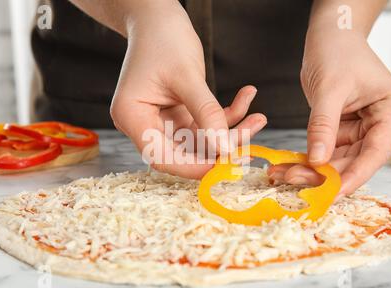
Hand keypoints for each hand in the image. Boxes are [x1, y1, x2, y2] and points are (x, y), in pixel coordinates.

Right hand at [110, 1, 265, 178]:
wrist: (157, 17)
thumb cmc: (163, 38)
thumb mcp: (187, 76)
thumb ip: (206, 113)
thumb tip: (226, 148)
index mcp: (132, 117)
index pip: (162, 157)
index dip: (194, 167)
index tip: (227, 164)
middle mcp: (144, 123)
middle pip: (184, 152)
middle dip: (220, 147)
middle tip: (251, 140)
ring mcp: (162, 120)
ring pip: (200, 139)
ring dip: (230, 131)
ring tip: (258, 117)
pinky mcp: (178, 113)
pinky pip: (205, 123)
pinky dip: (227, 115)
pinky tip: (247, 98)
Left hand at [268, 31, 390, 194]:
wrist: (330, 37)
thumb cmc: (337, 52)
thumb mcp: (330, 89)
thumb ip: (323, 125)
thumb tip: (317, 160)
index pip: (375, 152)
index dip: (354, 176)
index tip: (332, 192)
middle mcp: (379, 124)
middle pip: (354, 160)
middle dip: (324, 174)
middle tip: (293, 180)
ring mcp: (360, 128)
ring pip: (337, 159)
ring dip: (311, 170)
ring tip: (283, 174)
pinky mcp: (341, 129)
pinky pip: (324, 150)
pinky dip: (306, 158)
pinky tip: (287, 165)